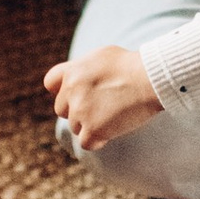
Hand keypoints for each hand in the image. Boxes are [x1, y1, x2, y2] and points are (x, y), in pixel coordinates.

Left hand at [45, 45, 164, 151]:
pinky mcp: (93, 129)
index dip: (62, 90)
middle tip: (101, 106)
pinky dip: (98, 140)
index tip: (77, 94)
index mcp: (72, 71)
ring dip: (91, 125)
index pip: (51, 83)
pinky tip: (112, 130)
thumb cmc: (131, 65)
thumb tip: (81, 76)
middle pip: (63, 110)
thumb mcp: (101, 55)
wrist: (148, 79)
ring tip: (113, 114)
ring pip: (76, 127)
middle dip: (78, 110)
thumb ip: (84, 67)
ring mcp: (80, 111)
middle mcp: (71, 91)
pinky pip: (87, 143)